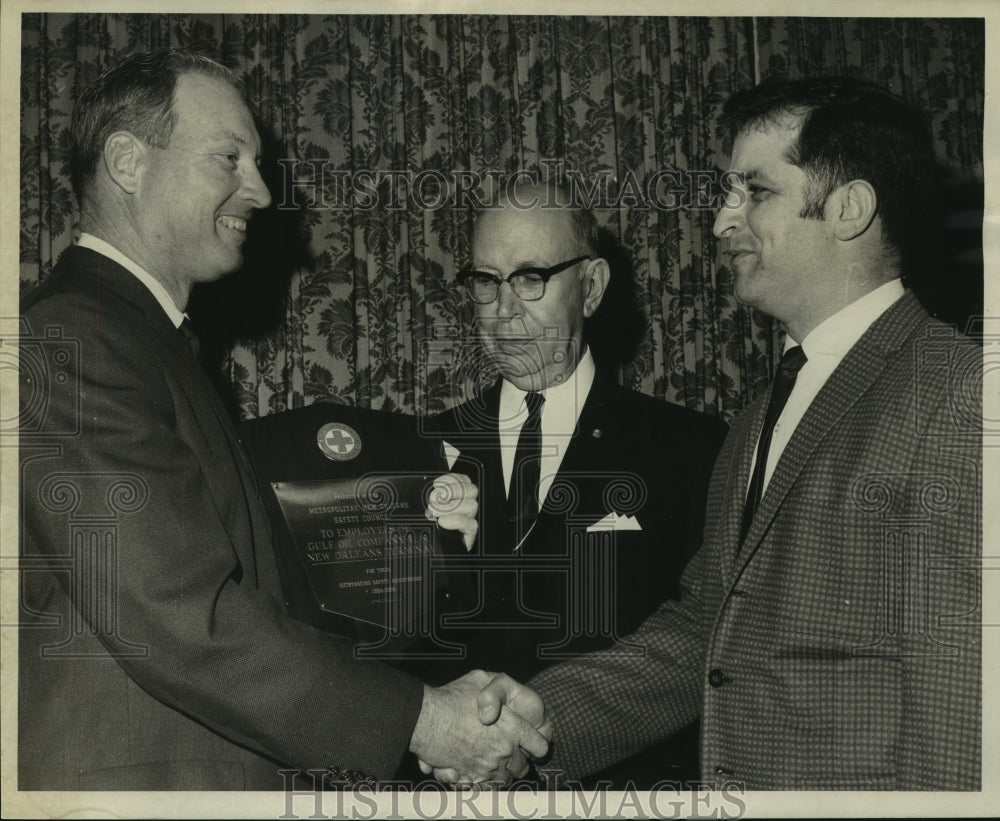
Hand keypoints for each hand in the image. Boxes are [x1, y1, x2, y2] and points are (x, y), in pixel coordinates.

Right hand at [409, 670, 549, 786]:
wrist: (424, 718)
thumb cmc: (451, 696)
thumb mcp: (480, 678)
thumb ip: (498, 690)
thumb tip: (506, 702)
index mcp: (513, 727)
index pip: (539, 745)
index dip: (537, 745)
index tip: (532, 745)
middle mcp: (504, 750)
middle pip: (522, 766)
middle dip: (517, 761)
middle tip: (509, 754)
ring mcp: (487, 767)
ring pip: (503, 779)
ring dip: (499, 773)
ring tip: (490, 762)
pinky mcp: (470, 777)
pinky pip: (484, 787)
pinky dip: (481, 781)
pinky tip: (474, 770)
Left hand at [425, 473, 477, 550]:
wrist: (429, 551)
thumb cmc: (427, 527)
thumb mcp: (425, 508)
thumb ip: (429, 497)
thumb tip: (425, 489)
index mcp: (457, 495)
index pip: (463, 480)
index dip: (451, 479)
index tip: (436, 484)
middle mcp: (465, 505)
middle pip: (472, 490)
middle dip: (452, 491)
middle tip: (433, 499)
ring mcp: (469, 519)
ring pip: (472, 505)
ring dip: (451, 506)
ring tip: (435, 512)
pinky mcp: (469, 534)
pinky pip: (470, 524)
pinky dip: (455, 520)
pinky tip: (443, 522)